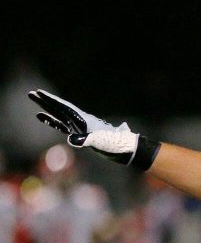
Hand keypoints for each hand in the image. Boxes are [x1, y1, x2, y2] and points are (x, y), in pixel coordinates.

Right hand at [28, 89, 157, 169]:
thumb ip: (86, 140)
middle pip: (60, 109)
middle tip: (31, 93)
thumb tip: (72, 139)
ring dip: (48, 110)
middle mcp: (81, 121)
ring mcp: (81, 127)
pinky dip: (54, 122)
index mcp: (85, 119)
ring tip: (35, 104)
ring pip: (60, 116)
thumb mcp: (101, 141)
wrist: (127, 150)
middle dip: (46, 102)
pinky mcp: (82, 135)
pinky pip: (64, 127)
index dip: (51, 101)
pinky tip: (45, 119)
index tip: (39, 93)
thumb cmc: (117, 144)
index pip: (64, 107)